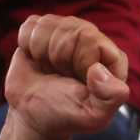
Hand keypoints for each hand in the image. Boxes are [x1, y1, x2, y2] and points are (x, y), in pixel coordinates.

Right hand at [4, 14, 130, 138]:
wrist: (34, 116)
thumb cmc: (67, 115)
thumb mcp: (94, 115)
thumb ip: (109, 97)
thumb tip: (98, 70)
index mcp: (112, 58)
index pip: (88, 37)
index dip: (75, 58)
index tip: (74, 79)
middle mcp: (93, 41)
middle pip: (68, 28)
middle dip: (58, 56)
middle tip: (61, 76)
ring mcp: (68, 33)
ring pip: (48, 24)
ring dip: (42, 51)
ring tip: (50, 70)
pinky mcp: (45, 30)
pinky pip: (31, 24)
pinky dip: (27, 44)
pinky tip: (37, 60)